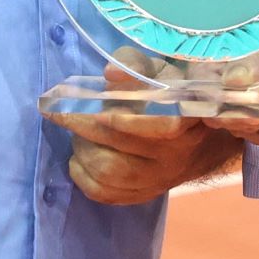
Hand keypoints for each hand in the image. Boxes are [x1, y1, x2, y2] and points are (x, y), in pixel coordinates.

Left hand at [47, 59, 237, 204]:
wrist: (199, 136)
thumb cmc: (171, 92)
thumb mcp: (159, 70)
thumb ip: (135, 64)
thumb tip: (111, 73)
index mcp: (185, 120)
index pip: (160, 126)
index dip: (124, 119)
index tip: (93, 105)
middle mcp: (175, 156)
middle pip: (122, 148)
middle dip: (83, 128)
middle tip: (60, 111)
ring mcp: (159, 179)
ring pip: (110, 174)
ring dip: (82, 152)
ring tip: (77, 135)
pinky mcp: (145, 194)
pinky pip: (106, 193)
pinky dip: (83, 176)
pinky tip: (79, 158)